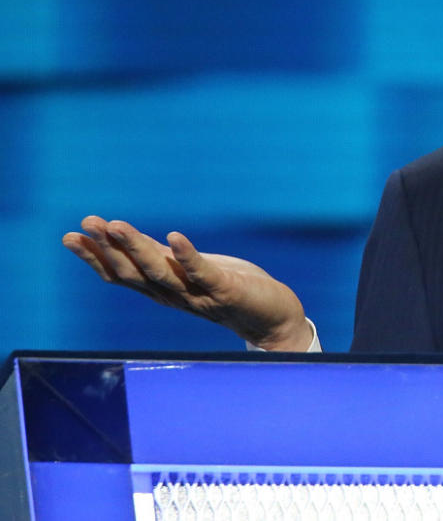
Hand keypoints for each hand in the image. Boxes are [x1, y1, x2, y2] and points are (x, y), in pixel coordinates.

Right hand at [63, 215, 312, 350]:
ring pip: (159, 273)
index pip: (121, 274)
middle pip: (133, 273)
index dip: (95, 257)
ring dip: (136, 249)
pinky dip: (187, 255)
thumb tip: (126, 239)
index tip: (71, 235)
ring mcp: (198, 295)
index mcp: (163, 290)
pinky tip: (175, 235)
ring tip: (116, 224)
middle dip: (106, 249)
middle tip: (84, 225)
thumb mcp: (188, 271)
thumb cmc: (230, 288)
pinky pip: (202, 272)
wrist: (272, 317)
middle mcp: (174, 295)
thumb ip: (161, 259)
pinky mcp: (224, 290)